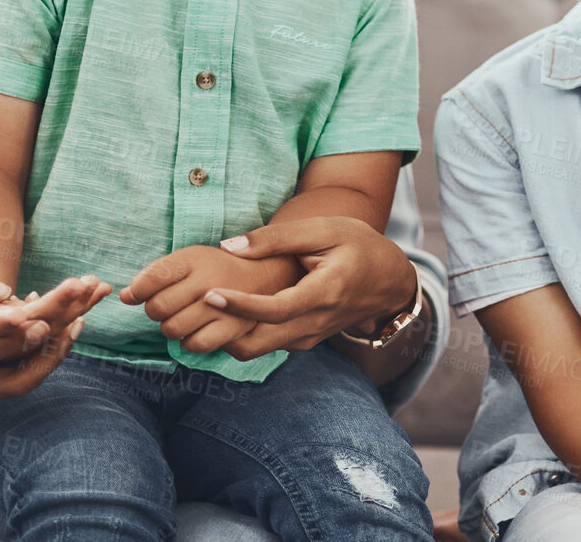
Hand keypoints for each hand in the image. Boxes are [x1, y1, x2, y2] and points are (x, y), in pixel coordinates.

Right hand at [0, 263, 103, 408]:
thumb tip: (5, 289)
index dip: (8, 336)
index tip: (42, 319)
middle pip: (8, 370)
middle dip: (49, 338)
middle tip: (83, 306)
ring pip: (20, 382)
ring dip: (57, 351)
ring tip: (85, 314)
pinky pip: (18, 380)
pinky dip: (45, 356)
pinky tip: (68, 326)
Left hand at [121, 244, 298, 354]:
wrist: (268, 274)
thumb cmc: (219, 268)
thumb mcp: (190, 259)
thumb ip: (155, 274)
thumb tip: (124, 297)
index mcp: (195, 257)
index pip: (151, 278)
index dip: (137, 290)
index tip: (138, 294)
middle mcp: (209, 280)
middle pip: (157, 307)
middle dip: (155, 310)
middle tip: (169, 305)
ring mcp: (222, 306)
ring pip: (172, 329)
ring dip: (171, 327)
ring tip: (183, 317)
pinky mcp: (233, 328)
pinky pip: (194, 345)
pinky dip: (189, 342)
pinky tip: (196, 330)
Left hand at [199, 217, 418, 359]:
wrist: (390, 280)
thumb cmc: (359, 246)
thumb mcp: (325, 230)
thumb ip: (278, 237)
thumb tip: (229, 245)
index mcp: (324, 292)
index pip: (275, 310)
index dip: (241, 305)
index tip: (210, 294)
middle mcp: (315, 323)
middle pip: (257, 344)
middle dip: (219, 333)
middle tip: (190, 309)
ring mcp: (309, 337)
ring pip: (256, 350)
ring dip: (226, 336)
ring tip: (199, 311)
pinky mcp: (303, 341)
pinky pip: (265, 345)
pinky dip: (241, 334)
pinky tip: (225, 312)